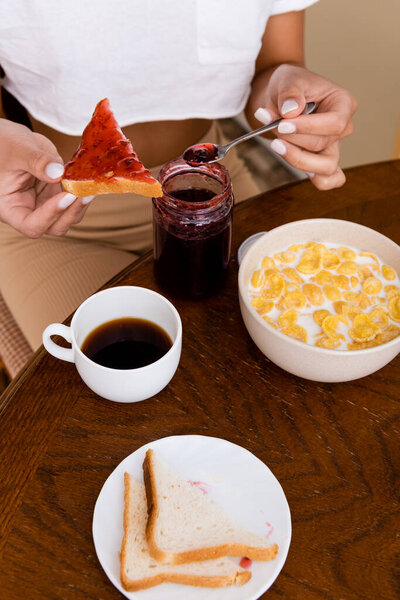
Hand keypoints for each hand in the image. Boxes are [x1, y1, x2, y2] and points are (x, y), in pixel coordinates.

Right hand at [0, 119, 93, 237]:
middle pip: (54, 227)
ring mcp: (45, 204)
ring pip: (68, 217)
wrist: (8, 138)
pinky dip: (82, 193)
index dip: (50, 216)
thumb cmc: (2, 144)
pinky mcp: (56, 194)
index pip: (31, 225)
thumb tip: (57, 172)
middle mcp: (29, 210)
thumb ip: (35, 161)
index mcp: (10, 208)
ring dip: (80, 204)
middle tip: (83, 193)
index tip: (64, 197)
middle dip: (71, 213)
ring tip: (87, 185)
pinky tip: (88, 181)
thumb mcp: (16, 150)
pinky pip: (74, 201)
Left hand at [254, 64, 356, 189]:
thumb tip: (291, 111)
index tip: (282, 125)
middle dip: (294, 140)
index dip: (308, 128)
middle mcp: (342, 128)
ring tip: (276, 145)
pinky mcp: (320, 161)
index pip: (334, 123)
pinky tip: (300, 169)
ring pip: (325, 167)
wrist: (279, 98)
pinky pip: (327, 180)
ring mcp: (332, 147)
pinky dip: (317, 180)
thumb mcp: (287, 79)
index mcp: (343, 104)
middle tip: (273, 127)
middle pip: (323, 145)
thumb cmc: (289, 86)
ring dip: (298, 159)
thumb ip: (290, 93)